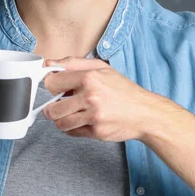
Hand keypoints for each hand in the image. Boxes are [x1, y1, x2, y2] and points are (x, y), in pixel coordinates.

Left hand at [42, 56, 167, 141]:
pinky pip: (72, 133)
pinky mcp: (96, 132)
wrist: (144, 113)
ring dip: (63, 120)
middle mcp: (90, 97)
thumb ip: (73, 63)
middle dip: (53, 108)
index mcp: (89, 78)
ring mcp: (93, 116)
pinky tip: (84, 121)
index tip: (55, 88)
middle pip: (52, 109)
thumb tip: (49, 63)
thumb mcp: (101, 68)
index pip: (52, 83)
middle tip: (62, 105)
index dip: (51, 86)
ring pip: (60, 123)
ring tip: (73, 114)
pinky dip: (74, 129)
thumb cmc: (123, 90)